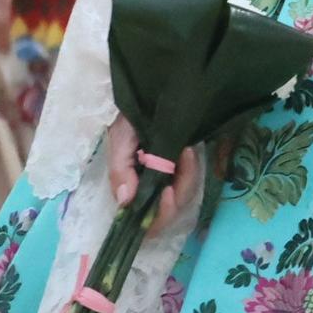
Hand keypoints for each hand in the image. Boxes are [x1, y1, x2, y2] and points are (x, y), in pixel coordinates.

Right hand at [107, 114, 202, 232]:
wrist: (148, 94)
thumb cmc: (128, 117)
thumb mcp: (120, 139)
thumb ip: (120, 169)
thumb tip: (125, 201)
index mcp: (135, 186)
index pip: (148, 218)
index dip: (160, 214)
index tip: (167, 193)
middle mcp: (153, 186)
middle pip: (172, 206)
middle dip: (180, 189)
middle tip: (184, 160)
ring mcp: (169, 176)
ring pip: (185, 191)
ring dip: (188, 173)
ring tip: (185, 149)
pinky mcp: (184, 165)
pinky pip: (192, 176)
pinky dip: (192, 165)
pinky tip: (188, 148)